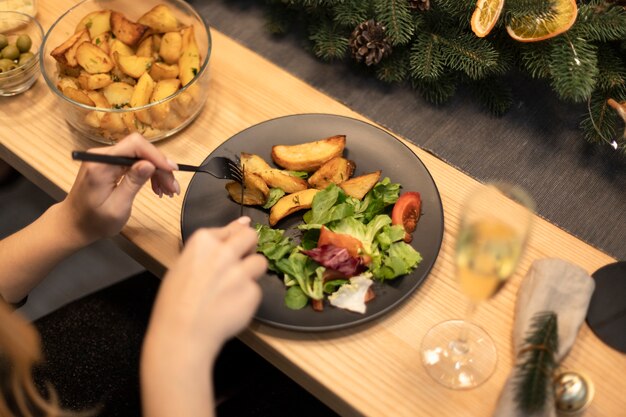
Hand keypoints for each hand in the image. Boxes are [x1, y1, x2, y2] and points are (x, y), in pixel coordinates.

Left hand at [61, 133, 178, 243]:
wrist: (74, 225)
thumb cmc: (94, 222)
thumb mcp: (117, 207)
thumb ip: (132, 183)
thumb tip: (149, 164)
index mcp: (101, 164)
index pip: (134, 145)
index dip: (156, 155)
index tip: (172, 170)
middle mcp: (102, 156)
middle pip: (140, 150)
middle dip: (160, 167)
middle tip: (173, 188)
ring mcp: (105, 159)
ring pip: (140, 157)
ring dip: (157, 172)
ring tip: (167, 191)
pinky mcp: (109, 165)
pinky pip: (134, 163)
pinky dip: (148, 174)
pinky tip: (156, 188)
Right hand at [145, 217, 266, 362]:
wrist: (181, 334)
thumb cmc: (175, 303)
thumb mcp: (184, 265)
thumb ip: (213, 244)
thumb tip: (243, 223)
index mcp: (203, 241)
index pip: (231, 229)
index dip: (231, 242)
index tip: (231, 250)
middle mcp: (224, 252)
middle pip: (251, 237)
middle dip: (249, 247)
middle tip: (239, 263)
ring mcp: (240, 272)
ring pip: (260, 262)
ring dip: (251, 273)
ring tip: (232, 289)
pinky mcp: (252, 292)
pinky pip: (256, 289)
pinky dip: (247, 297)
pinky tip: (230, 307)